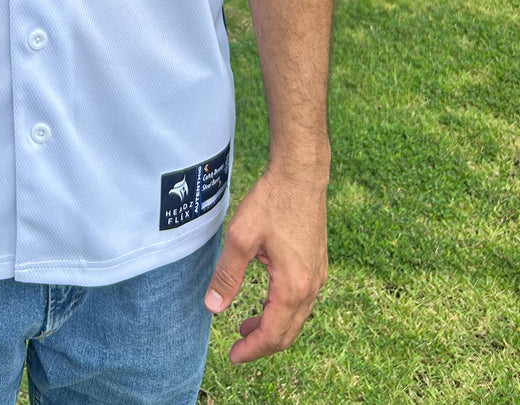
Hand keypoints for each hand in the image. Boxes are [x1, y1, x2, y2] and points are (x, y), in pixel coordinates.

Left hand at [204, 166, 327, 362]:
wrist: (301, 175)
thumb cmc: (272, 202)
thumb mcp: (241, 237)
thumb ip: (227, 275)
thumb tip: (213, 308)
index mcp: (293, 286)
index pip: (273, 335)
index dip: (251, 350)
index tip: (232, 356)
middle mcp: (311, 287)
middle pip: (288, 333)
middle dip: (262, 344)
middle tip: (237, 346)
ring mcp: (318, 276)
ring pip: (296, 318)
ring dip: (272, 326)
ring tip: (246, 324)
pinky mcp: (318, 264)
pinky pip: (302, 301)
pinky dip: (283, 311)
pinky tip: (266, 301)